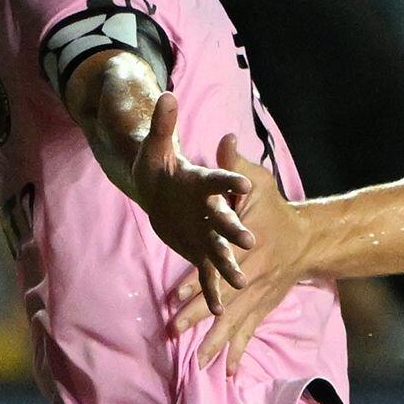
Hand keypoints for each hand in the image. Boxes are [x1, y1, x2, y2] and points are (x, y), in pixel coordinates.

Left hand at [131, 97, 255, 311]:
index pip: (217, 179)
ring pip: (220, 251)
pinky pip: (207, 274)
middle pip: (224, 220)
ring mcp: (208, 234)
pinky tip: (216, 309)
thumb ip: (161, 124)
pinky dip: (211, 291)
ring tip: (237, 281)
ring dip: (228, 266)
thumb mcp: (155, 148)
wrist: (162, 193)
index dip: (229, 180)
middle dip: (234, 231)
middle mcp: (211, 210)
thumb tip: (165, 95)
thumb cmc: (161, 169)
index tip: (243, 184)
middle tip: (248, 240)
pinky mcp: (201, 253)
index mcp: (202, 183)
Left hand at [180, 136, 319, 371]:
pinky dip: (240, 352)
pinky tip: (230, 375)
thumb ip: (237, 165)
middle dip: (199, 320)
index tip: (174, 295)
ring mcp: (260, 296)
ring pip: (236, 323)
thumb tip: (225, 140)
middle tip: (174, 334)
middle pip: (222, 301)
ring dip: (217, 344)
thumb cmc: (276, 207)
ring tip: (199, 367)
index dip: (196, 281)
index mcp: (248, 251)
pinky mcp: (262, 306)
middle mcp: (252, 279)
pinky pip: (250, 332)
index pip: (217, 267)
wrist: (308, 236)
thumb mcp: (259, 182)